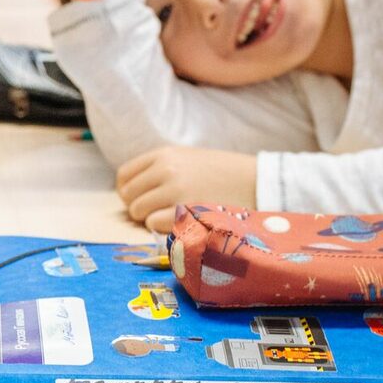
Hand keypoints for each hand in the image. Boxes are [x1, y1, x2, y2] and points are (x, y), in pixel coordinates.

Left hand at [116, 146, 257, 232]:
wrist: (257, 181)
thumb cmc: (223, 173)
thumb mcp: (188, 158)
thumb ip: (160, 168)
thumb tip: (130, 190)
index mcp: (164, 154)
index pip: (125, 175)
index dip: (128, 191)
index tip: (140, 200)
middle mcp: (165, 169)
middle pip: (128, 196)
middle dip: (139, 208)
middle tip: (157, 212)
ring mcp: (174, 190)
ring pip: (138, 211)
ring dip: (150, 219)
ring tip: (170, 217)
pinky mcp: (183, 210)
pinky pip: (153, 224)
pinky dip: (161, 228)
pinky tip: (179, 222)